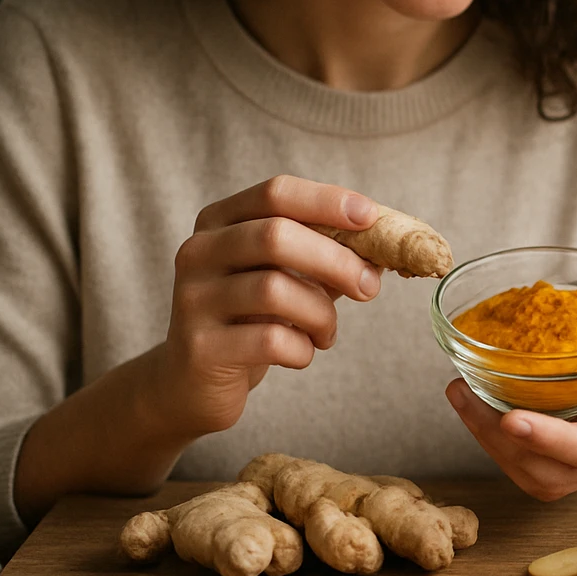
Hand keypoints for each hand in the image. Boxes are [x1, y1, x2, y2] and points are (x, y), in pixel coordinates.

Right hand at [154, 174, 385, 438]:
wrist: (191, 383)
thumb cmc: (251, 318)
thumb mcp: (284, 276)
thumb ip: (325, 254)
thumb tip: (385, 246)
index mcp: (220, 221)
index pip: (276, 193)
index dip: (327, 200)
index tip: (371, 216)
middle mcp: (199, 252)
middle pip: (275, 236)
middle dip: (335, 260)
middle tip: (369, 286)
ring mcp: (194, 299)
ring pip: (275, 290)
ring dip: (320, 313)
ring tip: (326, 331)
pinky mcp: (200, 347)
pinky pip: (269, 340)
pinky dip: (302, 349)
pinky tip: (302, 353)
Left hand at [446, 288, 576, 500]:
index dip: (554, 441)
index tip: (510, 418)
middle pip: (551, 473)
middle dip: (503, 443)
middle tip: (466, 395)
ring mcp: (575, 462)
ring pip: (527, 472)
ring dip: (485, 440)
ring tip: (460, 392)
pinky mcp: (549, 456)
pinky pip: (515, 460)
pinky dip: (485, 434)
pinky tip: (468, 397)